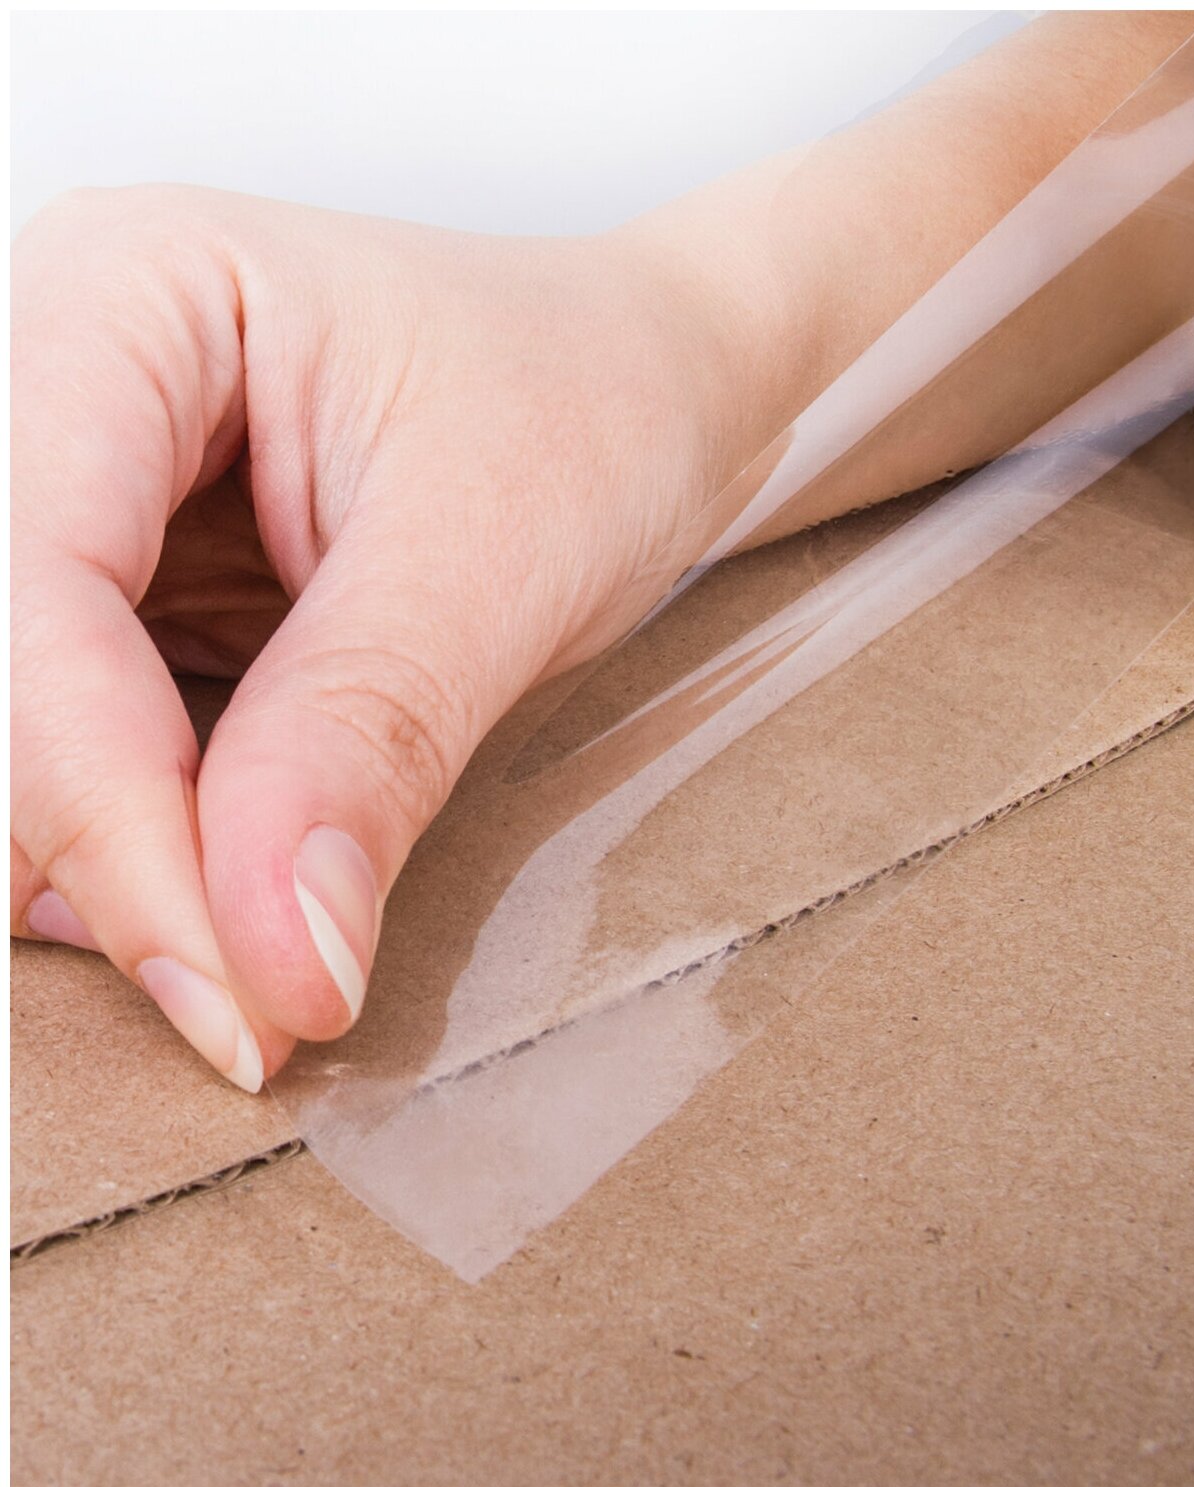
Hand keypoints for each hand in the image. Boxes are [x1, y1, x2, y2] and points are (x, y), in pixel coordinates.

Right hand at [11, 185, 757, 1087]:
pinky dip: (145, 852)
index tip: (237, 991)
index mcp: (124, 300)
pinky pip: (85, 750)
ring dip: (107, 867)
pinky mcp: (134, 603)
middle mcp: (64, 396)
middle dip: (93, 850)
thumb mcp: (497, 554)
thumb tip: (279, 958)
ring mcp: (90, 509)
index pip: (29, 588)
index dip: (106, 810)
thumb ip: (369, 736)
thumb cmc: (594, 405)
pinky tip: (237, 899)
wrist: (654, 390)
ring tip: (249, 958)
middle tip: (244, 1004)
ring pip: (18, 732)